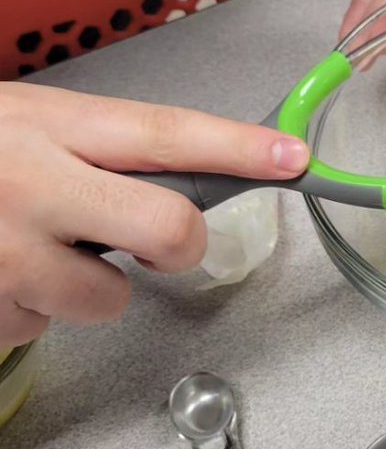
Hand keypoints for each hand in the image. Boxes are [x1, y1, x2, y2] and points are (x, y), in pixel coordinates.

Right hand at [0, 84, 309, 344]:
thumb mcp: (25, 123)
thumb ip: (99, 146)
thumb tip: (186, 171)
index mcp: (50, 125)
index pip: (167, 134)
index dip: (240, 149)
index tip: (293, 157)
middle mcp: (33, 184)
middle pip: (169, 225)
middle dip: (180, 244)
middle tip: (152, 241)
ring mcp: (7, 251)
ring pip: (109, 296)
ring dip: (87, 285)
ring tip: (35, 250)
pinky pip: (43, 326)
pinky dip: (29, 306)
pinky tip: (1, 273)